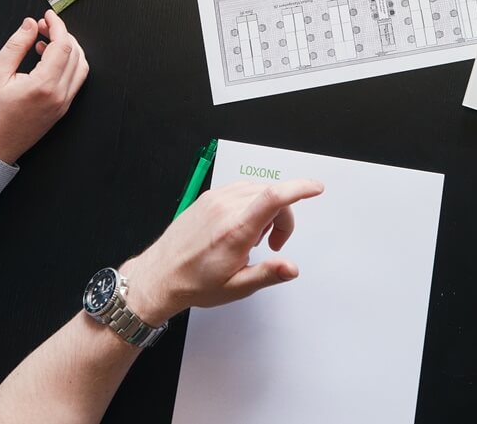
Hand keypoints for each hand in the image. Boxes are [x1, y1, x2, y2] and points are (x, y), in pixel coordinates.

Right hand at [0, 10, 88, 164]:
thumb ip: (16, 45)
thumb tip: (31, 24)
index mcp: (44, 85)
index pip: (63, 46)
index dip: (58, 26)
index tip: (48, 16)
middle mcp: (60, 95)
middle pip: (75, 54)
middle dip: (62, 34)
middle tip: (43, 26)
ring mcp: (64, 104)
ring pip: (80, 67)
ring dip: (68, 49)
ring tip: (44, 41)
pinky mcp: (62, 109)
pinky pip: (74, 80)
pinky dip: (67, 64)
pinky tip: (47, 59)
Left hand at [119, 178, 324, 324]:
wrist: (160, 276)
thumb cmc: (195, 282)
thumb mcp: (237, 287)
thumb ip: (268, 274)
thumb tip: (291, 268)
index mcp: (235, 230)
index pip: (273, 197)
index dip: (299, 188)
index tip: (316, 188)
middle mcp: (225, 208)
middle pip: (271, 195)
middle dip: (283, 217)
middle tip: (274, 244)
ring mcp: (215, 199)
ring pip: (257, 190)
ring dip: (267, 209)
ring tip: (252, 239)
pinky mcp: (208, 197)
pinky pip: (241, 190)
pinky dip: (251, 203)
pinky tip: (241, 226)